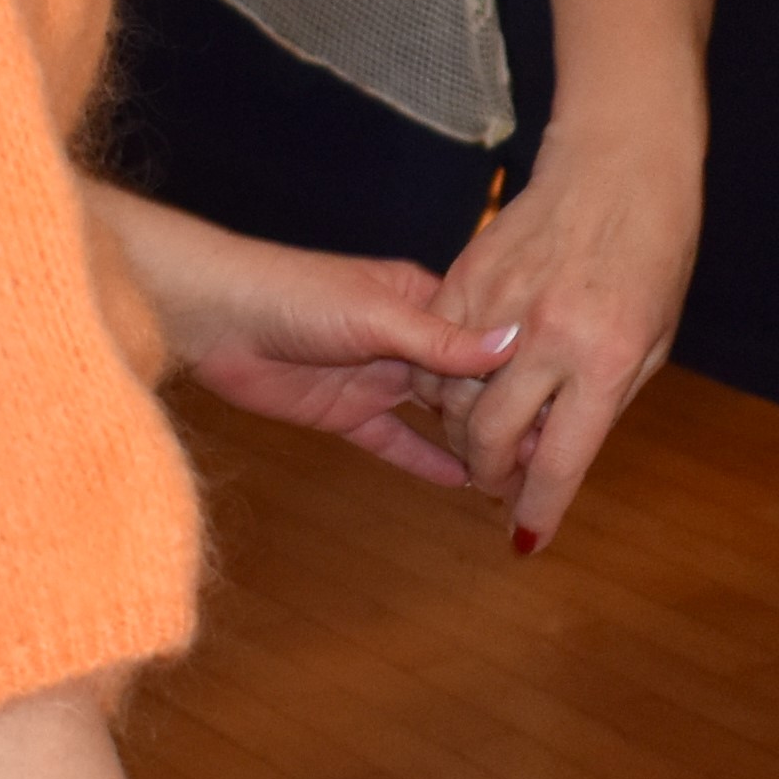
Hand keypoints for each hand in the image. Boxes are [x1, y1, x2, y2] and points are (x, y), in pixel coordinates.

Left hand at [92, 187, 515, 488]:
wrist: (214, 315)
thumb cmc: (297, 293)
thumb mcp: (379, 313)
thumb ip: (442, 339)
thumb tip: (515, 343)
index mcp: (424, 299)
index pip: (485, 336)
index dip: (521, 367)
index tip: (564, 398)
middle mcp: (409, 339)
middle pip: (468, 382)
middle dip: (505, 411)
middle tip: (551, 450)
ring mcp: (378, 378)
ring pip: (437, 417)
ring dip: (472, 441)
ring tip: (518, 473)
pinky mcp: (347, 414)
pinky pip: (396, 443)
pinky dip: (426, 462)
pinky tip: (462, 485)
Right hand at [430, 126, 702, 548]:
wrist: (620, 166)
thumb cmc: (652, 255)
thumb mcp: (651, 341)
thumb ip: (603, 402)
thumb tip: (553, 454)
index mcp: (604, 358)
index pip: (561, 461)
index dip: (539, 510)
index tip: (525, 539)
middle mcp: (549, 336)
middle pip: (490, 437)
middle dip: (488, 475)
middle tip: (494, 481)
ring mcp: (501, 303)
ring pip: (452, 395)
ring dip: (462, 429)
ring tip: (483, 430)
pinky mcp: (468, 273)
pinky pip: (433, 344)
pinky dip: (439, 375)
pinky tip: (462, 379)